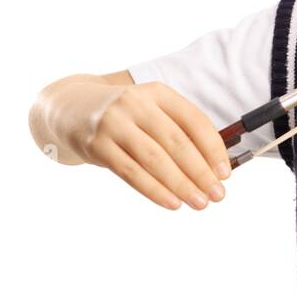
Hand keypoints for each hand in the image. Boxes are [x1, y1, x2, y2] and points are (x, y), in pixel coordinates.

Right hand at [64, 80, 231, 209]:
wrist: (71, 109)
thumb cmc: (125, 117)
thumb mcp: (150, 110)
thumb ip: (177, 131)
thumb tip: (212, 168)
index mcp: (158, 93)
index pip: (194, 120)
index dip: (213, 148)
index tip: (225, 174)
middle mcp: (136, 104)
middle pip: (176, 142)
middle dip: (200, 172)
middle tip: (217, 195)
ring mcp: (114, 124)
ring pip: (155, 159)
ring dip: (181, 185)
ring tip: (199, 202)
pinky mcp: (97, 145)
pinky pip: (131, 172)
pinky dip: (155, 190)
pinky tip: (172, 203)